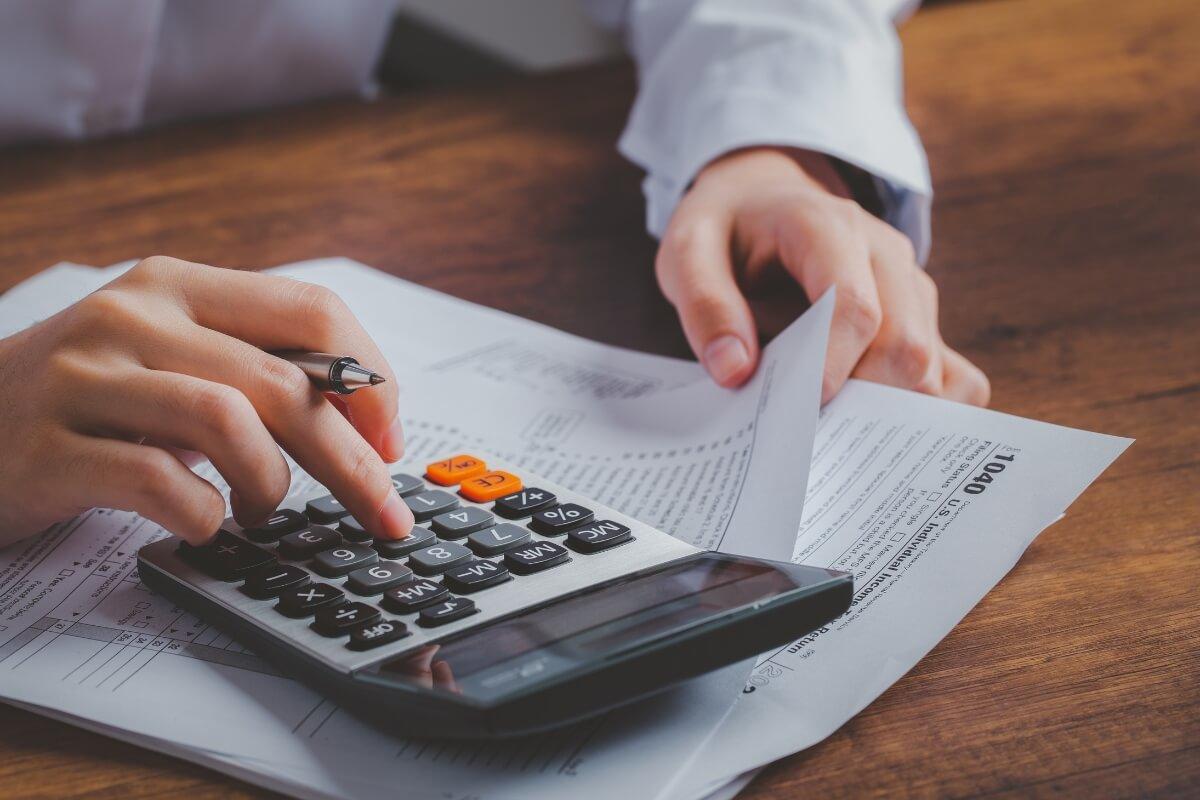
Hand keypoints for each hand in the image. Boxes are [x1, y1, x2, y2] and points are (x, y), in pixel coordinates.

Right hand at [0, 257, 414, 546]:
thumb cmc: (85, 403)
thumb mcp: (170, 360)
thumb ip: (253, 370)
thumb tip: (364, 417)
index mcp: (178, 286)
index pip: (312, 309)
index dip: (371, 379)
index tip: (390, 440)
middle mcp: (133, 316)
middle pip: (285, 382)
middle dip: (352, 460)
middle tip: (383, 512)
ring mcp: (85, 377)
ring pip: (229, 422)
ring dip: (270, 484)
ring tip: (261, 509)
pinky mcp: (47, 446)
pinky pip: (157, 482)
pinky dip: (203, 515)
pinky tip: (201, 524)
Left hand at [655, 147, 989, 404]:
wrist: (762, 201)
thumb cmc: (726, 231)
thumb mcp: (688, 250)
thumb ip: (705, 306)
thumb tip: (734, 370)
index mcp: (826, 227)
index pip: (853, 306)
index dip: (831, 366)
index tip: (797, 411)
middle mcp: (885, 254)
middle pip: (906, 347)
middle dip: (861, 403)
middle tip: (807, 434)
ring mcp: (912, 288)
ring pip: (933, 369)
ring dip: (887, 416)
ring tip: (831, 438)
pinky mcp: (925, 319)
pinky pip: (957, 378)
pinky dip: (926, 416)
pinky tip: (873, 430)